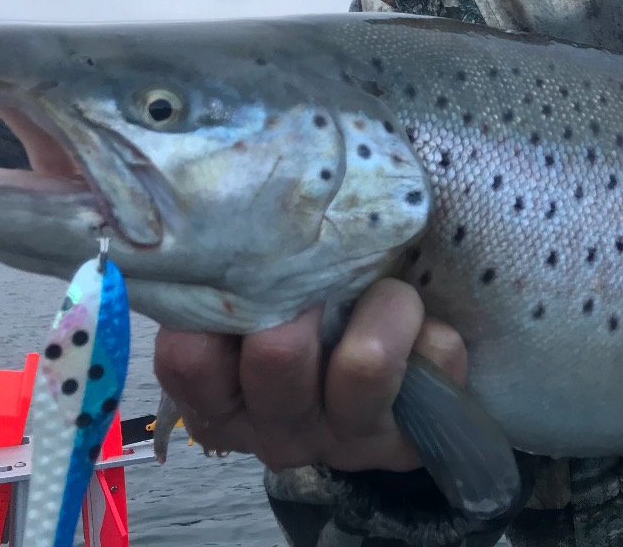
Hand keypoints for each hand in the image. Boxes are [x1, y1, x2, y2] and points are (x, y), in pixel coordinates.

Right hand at [153, 278, 467, 471]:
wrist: (394, 378)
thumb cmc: (315, 314)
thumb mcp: (267, 297)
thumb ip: (246, 260)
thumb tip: (249, 182)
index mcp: (220, 397)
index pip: (188, 358)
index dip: (217, 301)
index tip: (250, 259)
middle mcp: (271, 428)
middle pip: (277, 353)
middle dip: (309, 291)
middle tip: (325, 270)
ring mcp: (339, 439)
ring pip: (363, 364)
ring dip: (385, 304)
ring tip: (390, 291)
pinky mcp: (404, 441)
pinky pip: (430, 365)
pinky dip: (434, 331)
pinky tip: (426, 327)